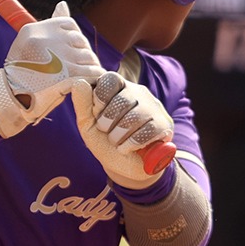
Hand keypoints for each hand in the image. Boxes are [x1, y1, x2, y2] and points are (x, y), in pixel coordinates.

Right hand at [0, 1, 100, 137]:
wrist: (12, 101)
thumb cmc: (23, 73)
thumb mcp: (29, 44)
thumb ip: (49, 27)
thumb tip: (63, 4)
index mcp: (35, 30)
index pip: (69, 25)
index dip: (75, 39)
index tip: (71, 52)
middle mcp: (45, 40)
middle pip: (80, 41)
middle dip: (83, 54)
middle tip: (79, 67)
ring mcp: (57, 56)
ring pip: (88, 56)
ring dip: (90, 67)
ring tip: (83, 76)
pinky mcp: (67, 75)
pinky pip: (92, 71)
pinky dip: (95, 77)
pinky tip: (91, 82)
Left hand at [68, 72, 173, 190]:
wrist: (123, 166)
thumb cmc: (105, 141)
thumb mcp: (88, 124)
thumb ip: (82, 104)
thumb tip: (79, 82)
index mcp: (119, 88)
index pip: (110, 80)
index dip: (99, 99)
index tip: (96, 115)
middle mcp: (138, 93)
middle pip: (122, 100)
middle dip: (107, 122)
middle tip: (106, 132)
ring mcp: (154, 108)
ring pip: (135, 117)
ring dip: (118, 136)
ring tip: (116, 142)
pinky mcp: (164, 124)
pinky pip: (147, 131)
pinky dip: (132, 144)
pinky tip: (128, 148)